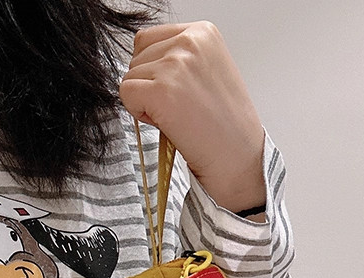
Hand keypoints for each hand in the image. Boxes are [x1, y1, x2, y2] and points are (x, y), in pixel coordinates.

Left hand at [119, 22, 266, 214]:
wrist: (238, 159)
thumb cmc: (227, 125)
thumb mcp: (212, 71)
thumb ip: (182, 56)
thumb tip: (147, 59)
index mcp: (204, 32)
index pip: (149, 39)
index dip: (156, 69)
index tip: (181, 91)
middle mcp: (190, 42)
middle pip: (137, 56)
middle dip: (150, 84)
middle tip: (181, 108)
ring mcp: (175, 65)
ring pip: (130, 76)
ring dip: (146, 100)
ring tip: (178, 116)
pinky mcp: (161, 90)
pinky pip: (126, 93)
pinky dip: (139, 113)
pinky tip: (168, 123)